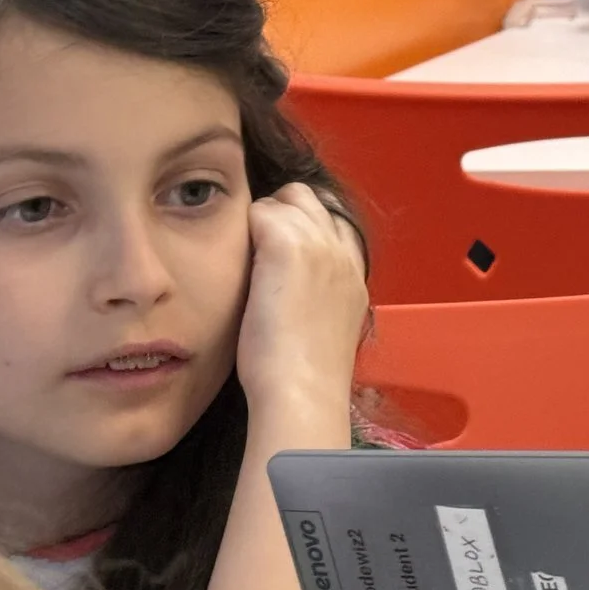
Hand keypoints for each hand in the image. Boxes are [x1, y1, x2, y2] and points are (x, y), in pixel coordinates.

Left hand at [235, 183, 367, 426]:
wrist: (302, 391)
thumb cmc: (303, 376)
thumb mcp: (323, 326)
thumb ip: (315, 294)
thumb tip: (287, 285)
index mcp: (354, 273)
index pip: (333, 218)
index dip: (302, 224)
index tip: (279, 250)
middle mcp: (342, 251)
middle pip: (309, 198)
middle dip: (281, 212)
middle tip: (255, 250)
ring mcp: (318, 244)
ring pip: (284, 198)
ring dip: (261, 220)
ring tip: (244, 261)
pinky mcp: (287, 245)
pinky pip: (257, 211)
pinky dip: (243, 231)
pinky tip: (234, 265)